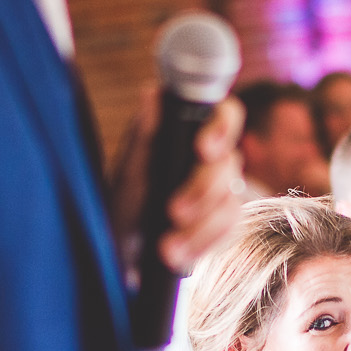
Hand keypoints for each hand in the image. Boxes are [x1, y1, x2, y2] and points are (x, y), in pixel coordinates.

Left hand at [106, 85, 246, 275]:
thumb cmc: (121, 204)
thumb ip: (144, 136)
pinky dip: (202, 246)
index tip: (203, 150)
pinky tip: (177, 256)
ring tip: (167, 248)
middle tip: (174, 212)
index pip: (225, 115)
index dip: (223, 127)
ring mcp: (219, 191)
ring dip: (201, 228)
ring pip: (231, 202)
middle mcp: (209, 159)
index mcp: (188, 133)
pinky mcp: (221, 222)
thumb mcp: (127, 172)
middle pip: (230, 163)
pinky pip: (229, 231)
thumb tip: (152, 94)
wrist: (120, 252)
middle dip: (203, 192)